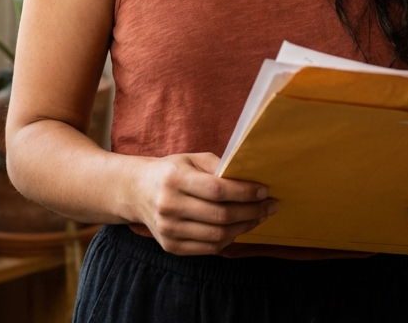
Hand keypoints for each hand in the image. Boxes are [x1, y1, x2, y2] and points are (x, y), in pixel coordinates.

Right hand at [129, 152, 277, 254]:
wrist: (137, 191)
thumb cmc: (172, 170)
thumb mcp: (192, 159)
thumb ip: (218, 166)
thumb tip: (249, 178)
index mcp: (175, 178)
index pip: (217, 190)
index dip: (244, 192)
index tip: (264, 190)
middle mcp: (169, 206)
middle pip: (220, 215)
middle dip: (251, 211)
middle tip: (270, 205)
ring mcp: (169, 230)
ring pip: (217, 236)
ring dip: (244, 227)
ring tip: (259, 216)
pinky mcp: (171, 246)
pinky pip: (208, 248)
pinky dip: (229, 239)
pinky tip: (239, 228)